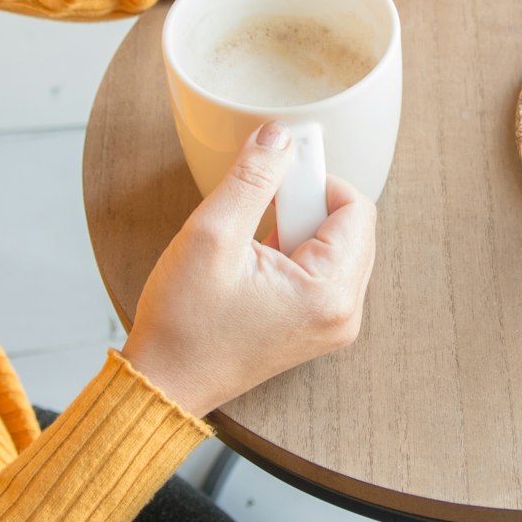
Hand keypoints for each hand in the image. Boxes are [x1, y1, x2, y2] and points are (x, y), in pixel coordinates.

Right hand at [121, 123, 375, 416]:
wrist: (164, 384)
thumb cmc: (184, 325)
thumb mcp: (212, 236)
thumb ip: (252, 179)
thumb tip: (279, 137)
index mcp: (330, 293)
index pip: (356, 208)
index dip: (316, 179)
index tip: (278, 169)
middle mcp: (344, 312)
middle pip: (351, 225)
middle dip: (306, 205)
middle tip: (259, 209)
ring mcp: (333, 322)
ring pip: (337, 245)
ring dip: (298, 228)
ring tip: (252, 243)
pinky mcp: (317, 325)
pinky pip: (323, 269)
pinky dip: (294, 251)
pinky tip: (257, 260)